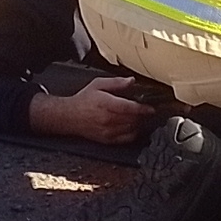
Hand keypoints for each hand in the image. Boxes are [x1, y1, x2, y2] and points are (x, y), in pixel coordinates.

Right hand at [31, 77, 156, 143]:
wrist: (69, 116)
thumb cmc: (84, 100)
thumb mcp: (98, 84)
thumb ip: (116, 82)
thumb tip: (132, 81)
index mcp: (106, 104)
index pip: (129, 108)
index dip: (142, 109)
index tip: (151, 108)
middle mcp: (107, 119)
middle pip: (133, 119)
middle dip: (143, 115)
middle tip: (147, 110)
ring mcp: (107, 131)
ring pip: (131, 129)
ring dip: (139, 123)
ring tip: (141, 117)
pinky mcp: (107, 140)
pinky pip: (126, 139)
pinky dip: (134, 133)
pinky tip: (134, 126)